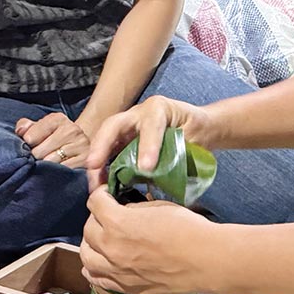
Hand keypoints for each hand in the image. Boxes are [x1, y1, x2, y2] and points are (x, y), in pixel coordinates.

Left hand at [16, 111, 89, 166]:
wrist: (80, 145)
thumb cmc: (54, 137)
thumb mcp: (40, 128)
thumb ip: (26, 127)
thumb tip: (20, 131)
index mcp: (58, 119)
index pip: (32, 135)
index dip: (27, 144)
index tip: (29, 145)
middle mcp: (72, 130)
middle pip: (40, 152)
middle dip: (36, 157)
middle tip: (39, 158)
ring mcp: (81, 145)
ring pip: (51, 163)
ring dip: (46, 167)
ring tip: (48, 165)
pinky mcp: (85, 161)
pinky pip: (63, 171)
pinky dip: (57, 173)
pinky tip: (58, 170)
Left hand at [81, 188, 216, 293]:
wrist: (206, 260)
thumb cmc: (188, 229)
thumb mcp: (158, 207)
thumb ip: (133, 209)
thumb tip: (123, 210)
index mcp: (118, 223)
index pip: (95, 202)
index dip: (101, 194)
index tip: (108, 194)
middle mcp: (111, 248)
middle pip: (88, 229)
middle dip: (96, 218)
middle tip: (108, 215)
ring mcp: (117, 271)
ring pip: (86, 256)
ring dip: (91, 244)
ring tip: (101, 239)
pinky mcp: (126, 288)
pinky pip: (97, 279)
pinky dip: (93, 269)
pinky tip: (99, 263)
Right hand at [85, 95, 213, 188]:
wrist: (199, 126)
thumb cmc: (198, 129)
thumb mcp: (196, 137)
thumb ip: (179, 152)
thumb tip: (163, 177)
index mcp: (159, 109)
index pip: (151, 126)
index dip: (147, 146)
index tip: (146, 168)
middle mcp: (138, 114)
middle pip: (114, 126)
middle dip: (102, 145)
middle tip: (94, 166)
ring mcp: (128, 127)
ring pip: (106, 138)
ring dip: (97, 161)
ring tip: (95, 184)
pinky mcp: (124, 140)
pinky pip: (109, 152)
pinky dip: (104, 168)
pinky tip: (102, 184)